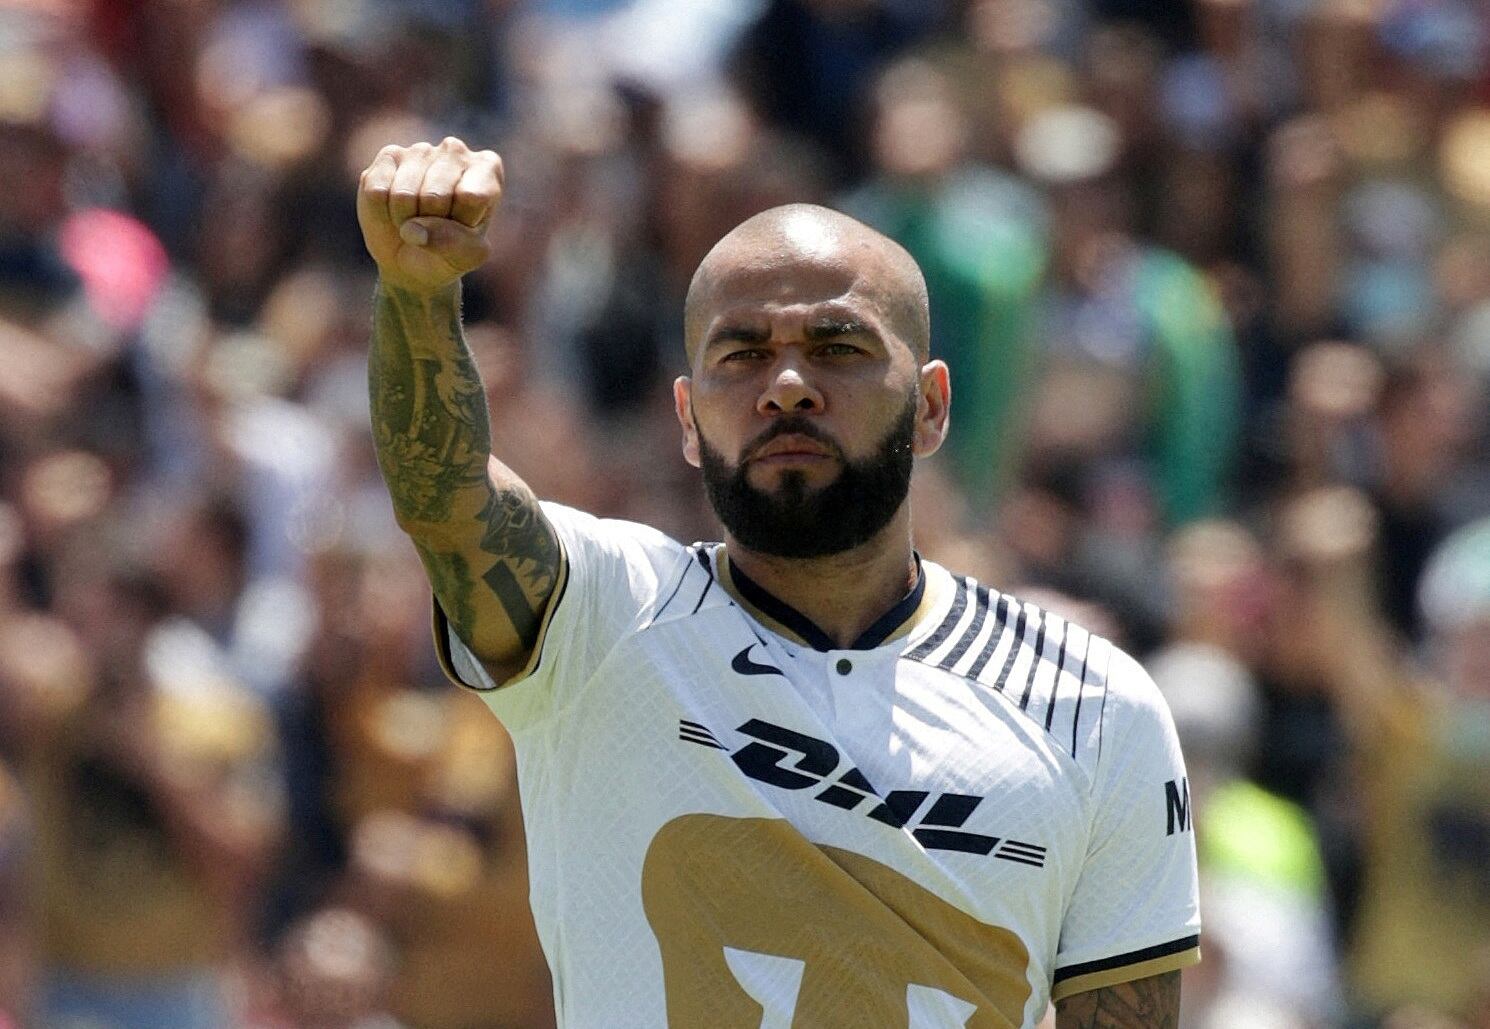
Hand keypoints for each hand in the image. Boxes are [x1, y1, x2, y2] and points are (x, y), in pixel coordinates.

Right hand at [356, 137, 503, 294]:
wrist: (415, 259)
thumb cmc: (450, 252)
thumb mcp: (467, 256)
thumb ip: (454, 244)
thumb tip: (414, 230)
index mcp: (488, 168)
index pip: (472, 197)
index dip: (462, 223)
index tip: (465, 227)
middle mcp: (455, 151)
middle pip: (435, 196)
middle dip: (430, 224)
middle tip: (433, 227)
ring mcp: (420, 150)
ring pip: (403, 195)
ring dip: (404, 221)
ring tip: (414, 220)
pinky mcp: (388, 156)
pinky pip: (377, 192)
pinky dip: (383, 213)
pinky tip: (393, 209)